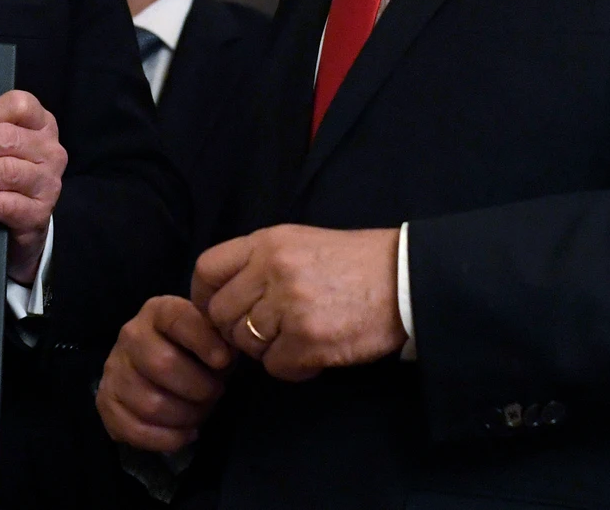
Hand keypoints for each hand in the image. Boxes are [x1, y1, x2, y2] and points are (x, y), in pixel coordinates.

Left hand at [0, 90, 65, 283]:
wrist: (26, 218)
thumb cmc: (6, 171)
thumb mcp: (1, 145)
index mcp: (43, 123)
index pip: (19, 106)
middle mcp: (50, 150)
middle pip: (6, 139)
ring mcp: (48, 182)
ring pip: (5, 171)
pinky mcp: (39, 212)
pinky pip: (4, 204)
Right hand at [96, 296, 234, 452]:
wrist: (160, 369)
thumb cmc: (197, 352)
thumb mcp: (214, 337)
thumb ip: (221, 339)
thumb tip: (225, 355)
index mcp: (159, 311)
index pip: (177, 319)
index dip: (202, 340)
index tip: (224, 361)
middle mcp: (131, 335)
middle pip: (162, 364)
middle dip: (198, 388)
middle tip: (214, 394)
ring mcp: (114, 369)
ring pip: (150, 403)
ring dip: (185, 416)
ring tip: (199, 414)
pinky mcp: (106, 402)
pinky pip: (134, 429)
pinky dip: (166, 439)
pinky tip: (185, 434)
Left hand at [192, 225, 403, 381]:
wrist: (406, 278)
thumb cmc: (353, 263)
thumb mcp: (299, 243)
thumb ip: (259, 263)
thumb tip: (221, 298)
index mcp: (266, 242)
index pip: (206, 269)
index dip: (203, 297)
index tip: (214, 312)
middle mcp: (272, 269)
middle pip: (220, 314)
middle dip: (237, 330)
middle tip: (266, 332)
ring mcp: (290, 305)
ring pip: (246, 343)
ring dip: (265, 350)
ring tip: (295, 339)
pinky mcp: (309, 339)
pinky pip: (275, 366)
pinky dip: (291, 367)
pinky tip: (313, 354)